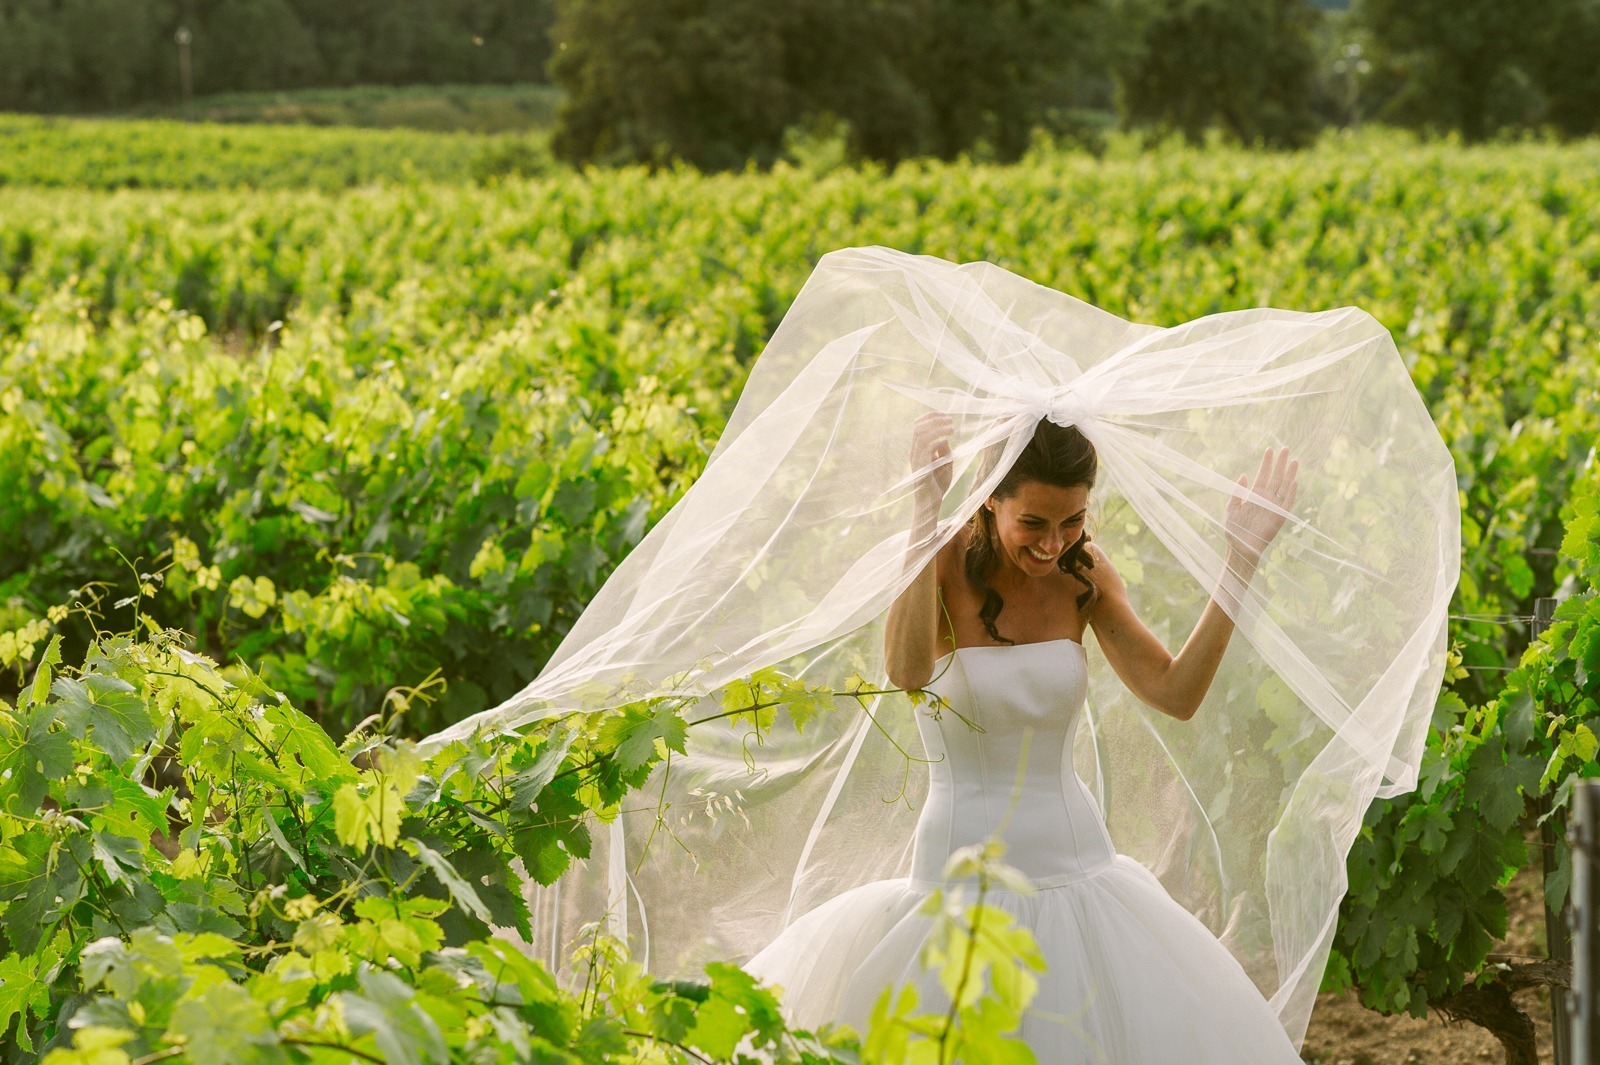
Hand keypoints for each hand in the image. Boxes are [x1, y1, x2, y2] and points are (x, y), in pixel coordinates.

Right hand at [910, 412, 953, 505]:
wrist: (931, 504)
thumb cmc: (937, 485)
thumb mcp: (945, 464)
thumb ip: (944, 451)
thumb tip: (945, 438)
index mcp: (918, 450)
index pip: (918, 427)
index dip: (930, 417)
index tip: (944, 414)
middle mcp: (914, 453)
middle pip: (918, 427)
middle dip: (934, 419)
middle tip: (950, 419)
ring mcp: (916, 460)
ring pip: (922, 435)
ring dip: (938, 427)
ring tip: (951, 426)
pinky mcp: (922, 467)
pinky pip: (927, 447)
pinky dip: (937, 439)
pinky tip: (947, 438)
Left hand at [1225, 447, 1297, 563]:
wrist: (1240, 548)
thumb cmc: (1234, 530)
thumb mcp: (1231, 509)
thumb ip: (1237, 492)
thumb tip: (1244, 475)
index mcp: (1254, 496)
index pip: (1262, 475)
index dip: (1266, 463)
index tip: (1270, 449)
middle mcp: (1266, 499)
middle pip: (1276, 477)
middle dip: (1280, 463)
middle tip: (1286, 448)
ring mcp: (1273, 507)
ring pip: (1284, 487)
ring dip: (1289, 474)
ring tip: (1294, 460)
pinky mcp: (1279, 517)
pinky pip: (1287, 503)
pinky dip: (1291, 493)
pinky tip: (1295, 481)